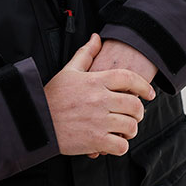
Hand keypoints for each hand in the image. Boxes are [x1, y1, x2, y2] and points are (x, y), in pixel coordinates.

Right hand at [43, 34, 155, 156]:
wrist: (35, 122)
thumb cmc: (51, 97)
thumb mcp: (68, 71)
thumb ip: (86, 54)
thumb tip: (97, 38)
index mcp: (95, 81)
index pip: (129, 78)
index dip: (144, 86)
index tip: (150, 93)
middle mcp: (100, 100)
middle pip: (135, 104)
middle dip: (139, 111)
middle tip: (135, 115)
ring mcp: (98, 121)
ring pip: (131, 126)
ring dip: (131, 130)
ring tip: (125, 130)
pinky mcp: (94, 141)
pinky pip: (120, 146)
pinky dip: (121, 147)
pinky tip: (114, 143)